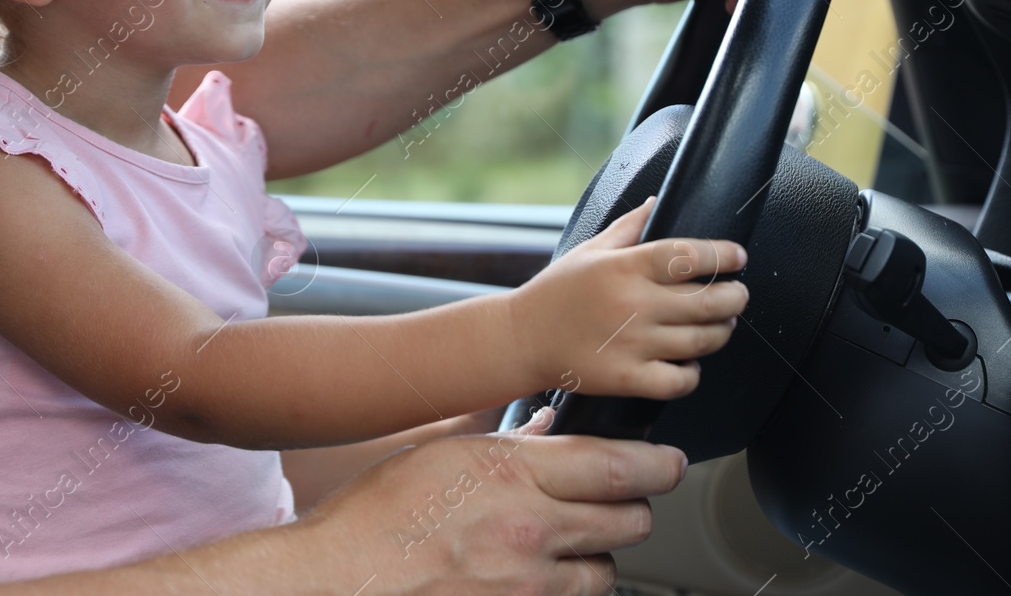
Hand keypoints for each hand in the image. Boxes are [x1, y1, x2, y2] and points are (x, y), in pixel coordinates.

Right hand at [302, 430, 687, 595]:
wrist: (341, 580)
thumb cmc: (379, 516)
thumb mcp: (446, 453)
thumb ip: (509, 443)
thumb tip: (550, 430)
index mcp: (515, 473)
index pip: (620, 466)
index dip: (659, 464)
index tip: (669, 463)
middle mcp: (531, 530)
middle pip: (630, 519)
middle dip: (633, 508)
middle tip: (619, 500)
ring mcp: (527, 585)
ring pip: (608, 571)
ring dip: (600, 556)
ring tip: (569, 544)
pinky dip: (567, 591)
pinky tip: (541, 577)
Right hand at [506, 197, 748, 398]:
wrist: (521, 338)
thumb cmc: (556, 292)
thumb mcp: (590, 250)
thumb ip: (628, 227)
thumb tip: (657, 202)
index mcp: (625, 267)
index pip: (688, 255)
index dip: (722, 255)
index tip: (738, 257)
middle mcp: (632, 304)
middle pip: (707, 301)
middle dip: (735, 298)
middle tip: (738, 295)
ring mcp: (631, 344)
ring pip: (701, 341)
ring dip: (721, 333)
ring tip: (721, 326)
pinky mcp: (626, 378)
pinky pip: (679, 381)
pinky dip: (693, 374)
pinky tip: (689, 364)